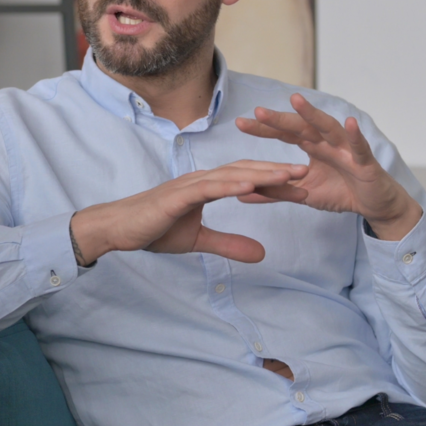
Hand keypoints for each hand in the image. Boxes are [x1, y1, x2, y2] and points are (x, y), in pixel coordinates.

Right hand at [70, 161, 309, 264]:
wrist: (117, 229)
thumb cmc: (151, 229)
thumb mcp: (198, 241)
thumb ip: (229, 243)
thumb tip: (262, 254)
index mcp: (206, 187)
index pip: (246, 180)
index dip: (274, 182)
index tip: (301, 187)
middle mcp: (201, 180)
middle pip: (245, 171)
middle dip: (277, 171)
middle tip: (308, 172)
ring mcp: (189, 185)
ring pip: (232, 174)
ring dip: (262, 173)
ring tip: (290, 175)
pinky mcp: (177, 195)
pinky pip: (209, 187)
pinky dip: (231, 184)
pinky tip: (252, 185)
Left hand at [235, 94, 422, 240]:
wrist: (373, 205)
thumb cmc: (340, 191)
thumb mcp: (302, 194)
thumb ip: (275, 191)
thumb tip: (241, 193)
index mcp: (312, 147)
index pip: (285, 134)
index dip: (264, 128)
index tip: (240, 123)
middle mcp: (327, 142)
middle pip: (301, 126)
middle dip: (280, 119)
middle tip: (258, 111)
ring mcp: (346, 149)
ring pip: (328, 128)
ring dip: (313, 115)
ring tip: (296, 101)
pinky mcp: (365, 162)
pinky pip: (360, 147)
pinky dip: (355, 136)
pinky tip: (350, 122)